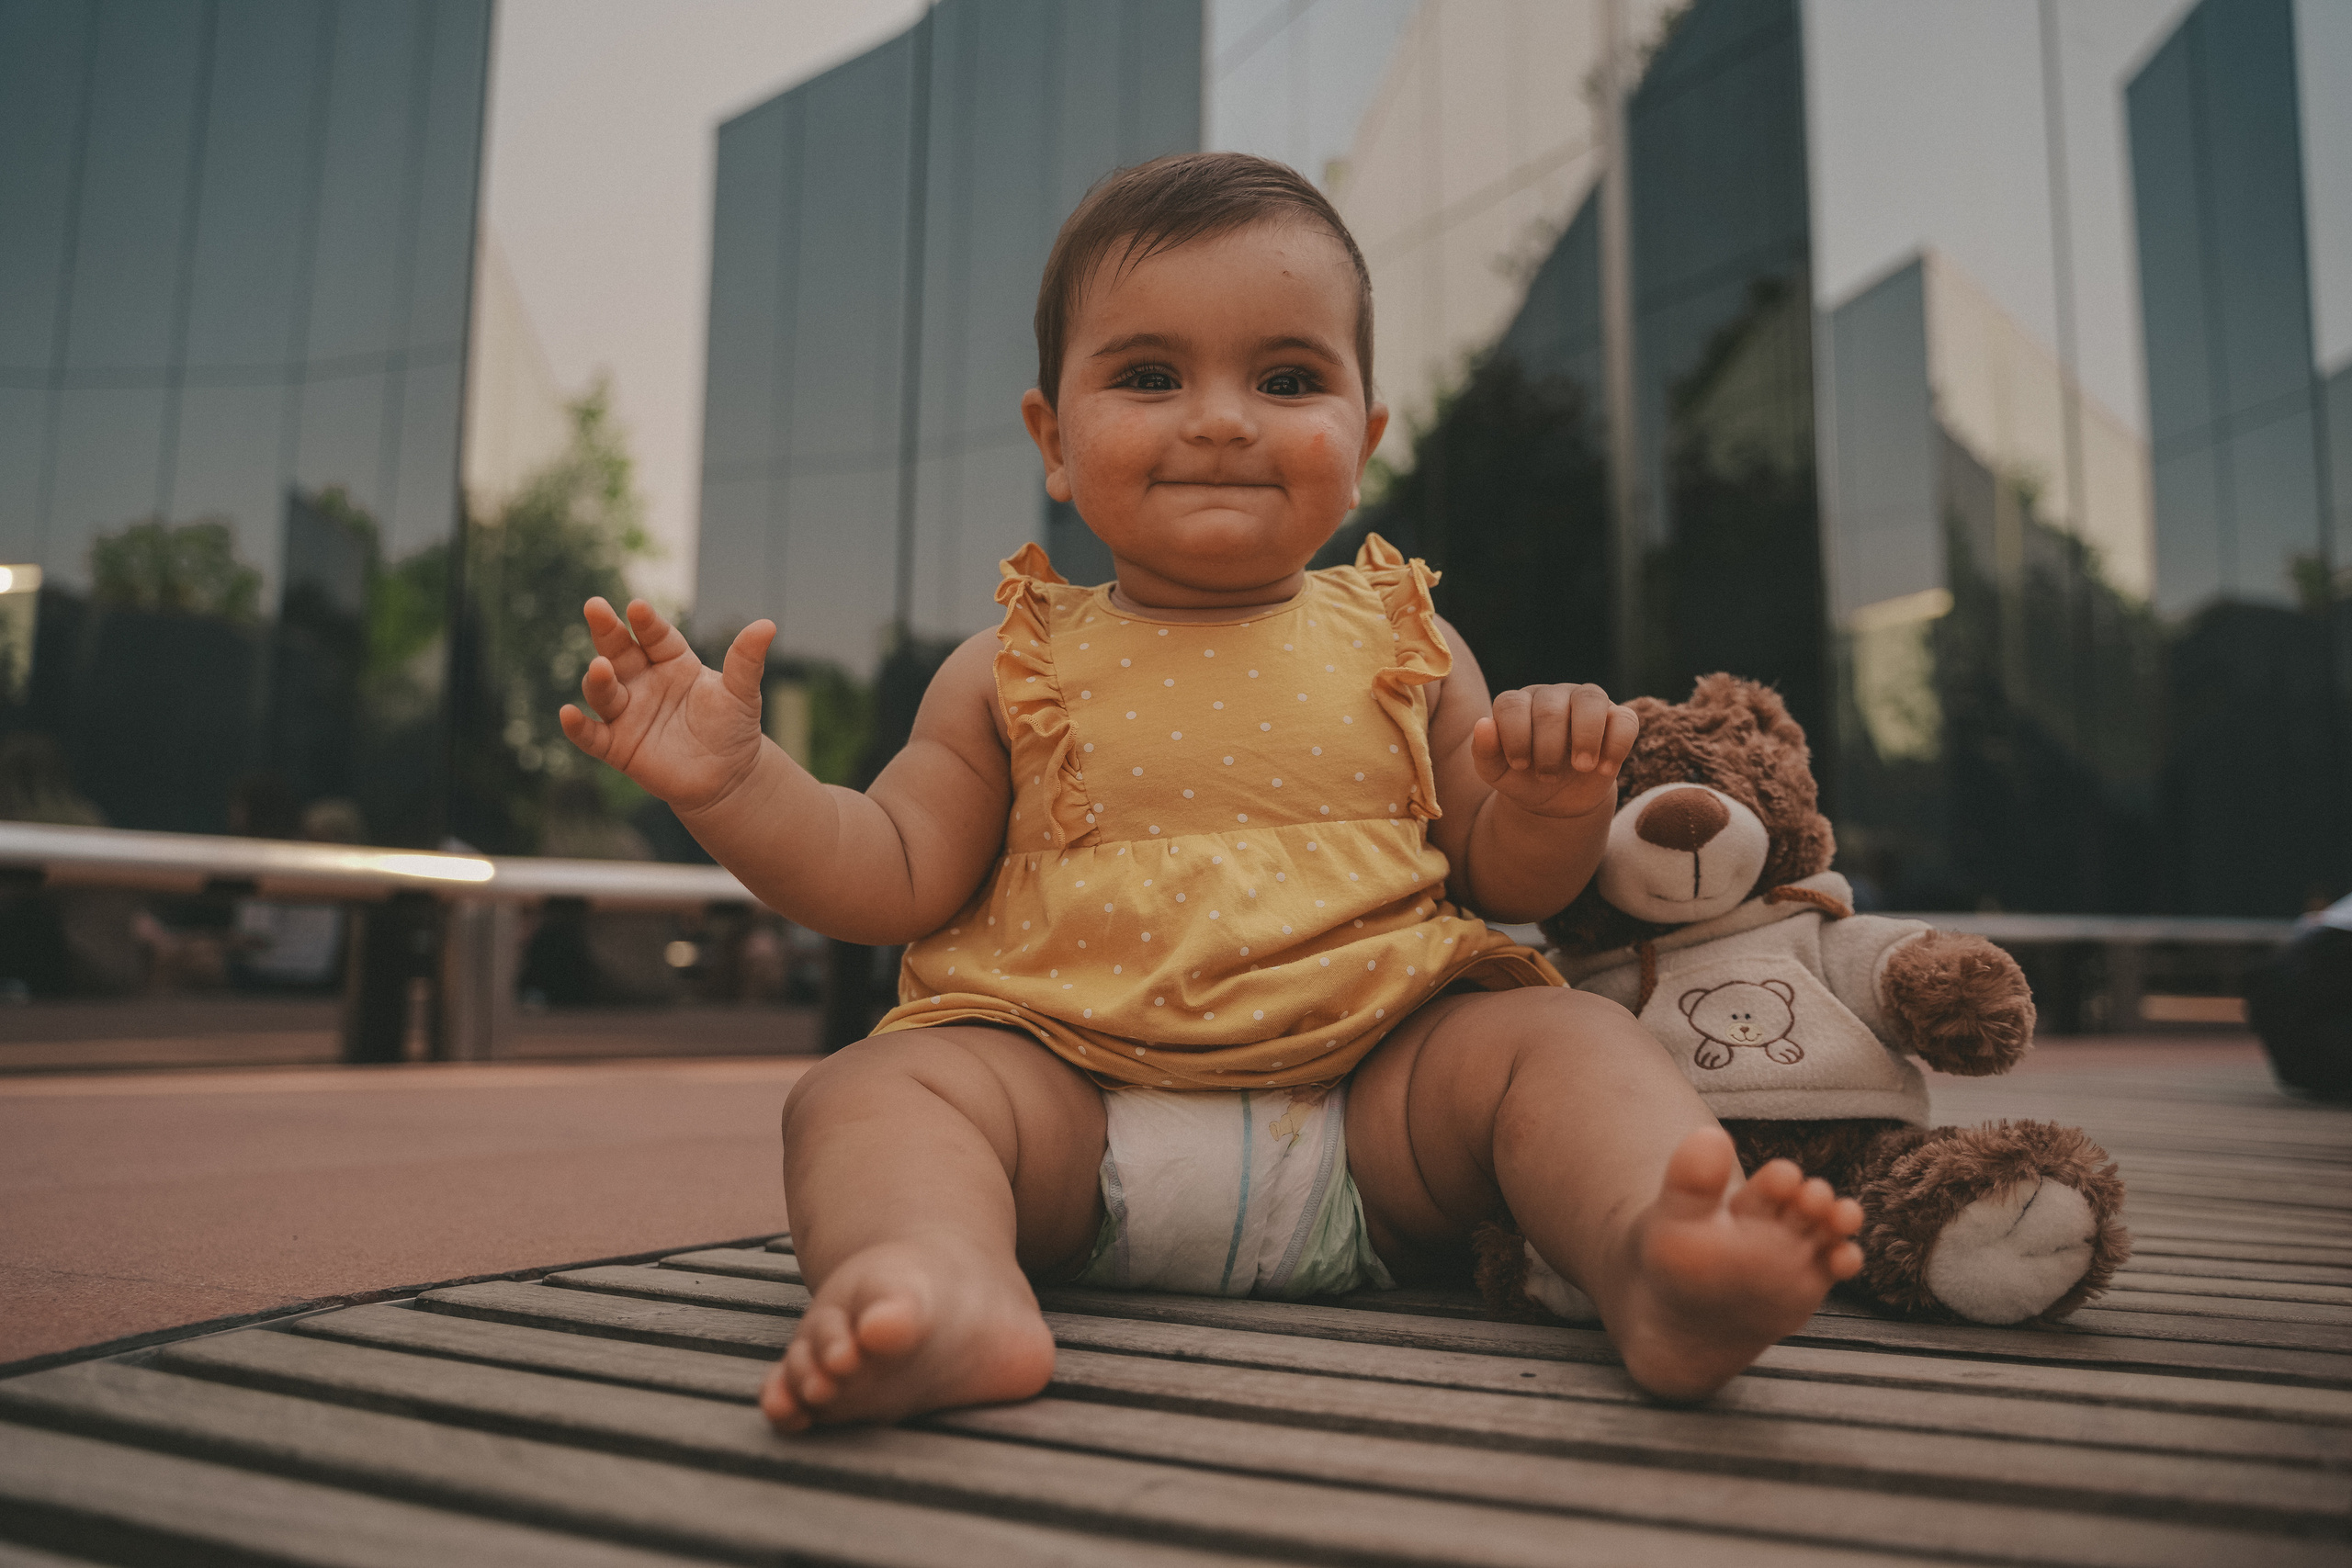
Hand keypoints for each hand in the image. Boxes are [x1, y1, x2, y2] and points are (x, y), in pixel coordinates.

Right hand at [559, 597, 777, 813]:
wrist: (728, 777)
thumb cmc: (733, 728)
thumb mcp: (741, 692)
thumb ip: (746, 660)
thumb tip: (767, 626)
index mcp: (671, 661)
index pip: (655, 636)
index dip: (647, 623)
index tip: (637, 607)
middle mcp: (643, 681)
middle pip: (619, 652)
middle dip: (607, 631)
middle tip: (595, 607)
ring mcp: (628, 712)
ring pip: (604, 691)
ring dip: (598, 679)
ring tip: (601, 667)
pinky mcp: (617, 746)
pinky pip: (591, 736)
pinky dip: (577, 727)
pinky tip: (568, 715)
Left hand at [1469, 683, 1637, 819]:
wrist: (1556, 800)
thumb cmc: (1523, 779)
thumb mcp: (1496, 773)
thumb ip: (1485, 751)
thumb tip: (1483, 725)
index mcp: (1518, 704)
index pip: (1512, 704)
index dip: (1515, 736)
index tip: (1520, 765)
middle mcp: (1552, 696)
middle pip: (1550, 706)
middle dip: (1548, 747)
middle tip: (1547, 776)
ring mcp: (1585, 703)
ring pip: (1590, 698)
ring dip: (1585, 736)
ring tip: (1581, 767)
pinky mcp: (1616, 719)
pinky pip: (1624, 718)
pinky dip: (1616, 745)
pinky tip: (1604, 770)